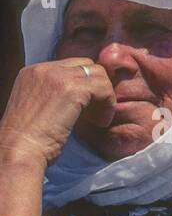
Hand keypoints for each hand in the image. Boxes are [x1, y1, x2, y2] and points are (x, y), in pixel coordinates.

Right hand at [0, 58, 115, 169]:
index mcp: (33, 72)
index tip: (87, 108)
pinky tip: (99, 122)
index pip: (72, 65)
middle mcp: (43, 69)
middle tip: (95, 113)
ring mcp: (57, 76)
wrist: (19, 150)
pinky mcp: (72, 90)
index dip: (86, 85)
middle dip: (98, 88)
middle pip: (88, 66)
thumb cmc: (29, 139)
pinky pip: (104, 89)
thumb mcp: (38, 106)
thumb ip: (56, 94)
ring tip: (97, 120)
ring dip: (105, 98)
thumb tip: (84, 96)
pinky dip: (108, 106)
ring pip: (99, 76)